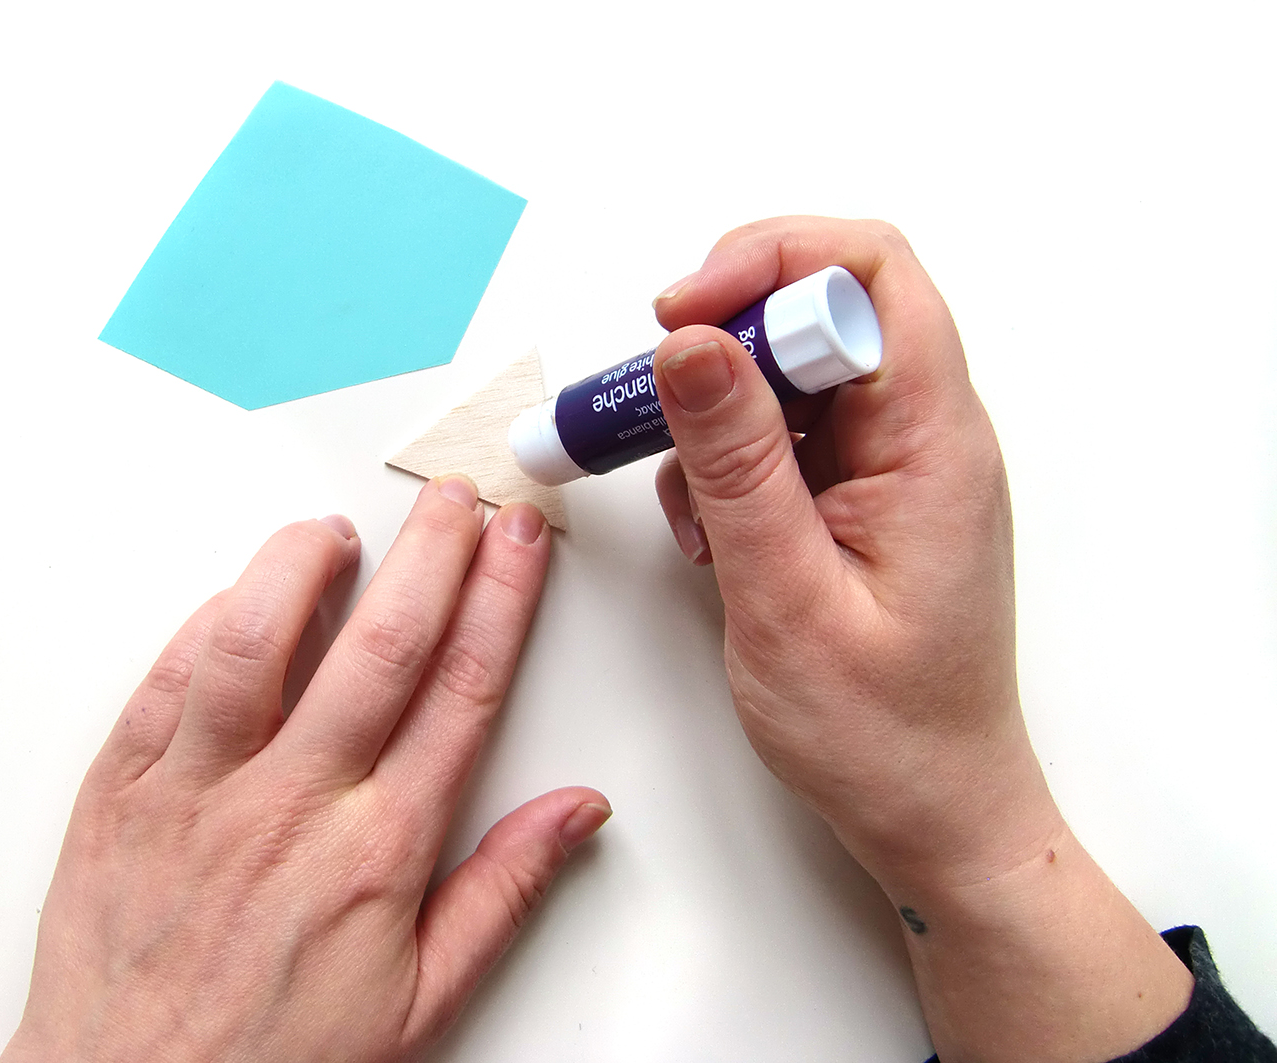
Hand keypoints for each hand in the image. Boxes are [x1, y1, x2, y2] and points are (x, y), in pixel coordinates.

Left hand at [1, 478, 608, 1062]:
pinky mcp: (124, 789)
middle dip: (432, 552)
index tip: (521, 544)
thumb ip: (505, 892)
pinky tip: (241, 596)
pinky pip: (166, 680)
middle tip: (457, 497)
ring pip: (256, 640)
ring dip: (305, 567)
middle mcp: (291, 804)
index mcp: (377, 851)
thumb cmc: (276, 1059)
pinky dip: (208, 621)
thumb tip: (578, 813)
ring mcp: (199, 790)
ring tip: (340, 532)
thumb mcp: (423, 1001)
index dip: (502, 600)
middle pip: (380, 644)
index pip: (462, 690)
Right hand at [650, 217, 1190, 1061]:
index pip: (868, 273)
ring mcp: (891, 464)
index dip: (768, 264)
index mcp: (934, 441)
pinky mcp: (859, 495)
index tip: (680, 317)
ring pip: (791, 372)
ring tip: (698, 512)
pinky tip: (717, 536)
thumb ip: (738, 463)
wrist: (932, 813)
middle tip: (654, 406)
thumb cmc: (883, 733)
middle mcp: (922, 434)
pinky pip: (785, 434)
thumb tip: (691, 341)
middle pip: (822, 308)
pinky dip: (729, 465)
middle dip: (723, 340)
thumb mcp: (787, 598)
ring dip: (719, 417)